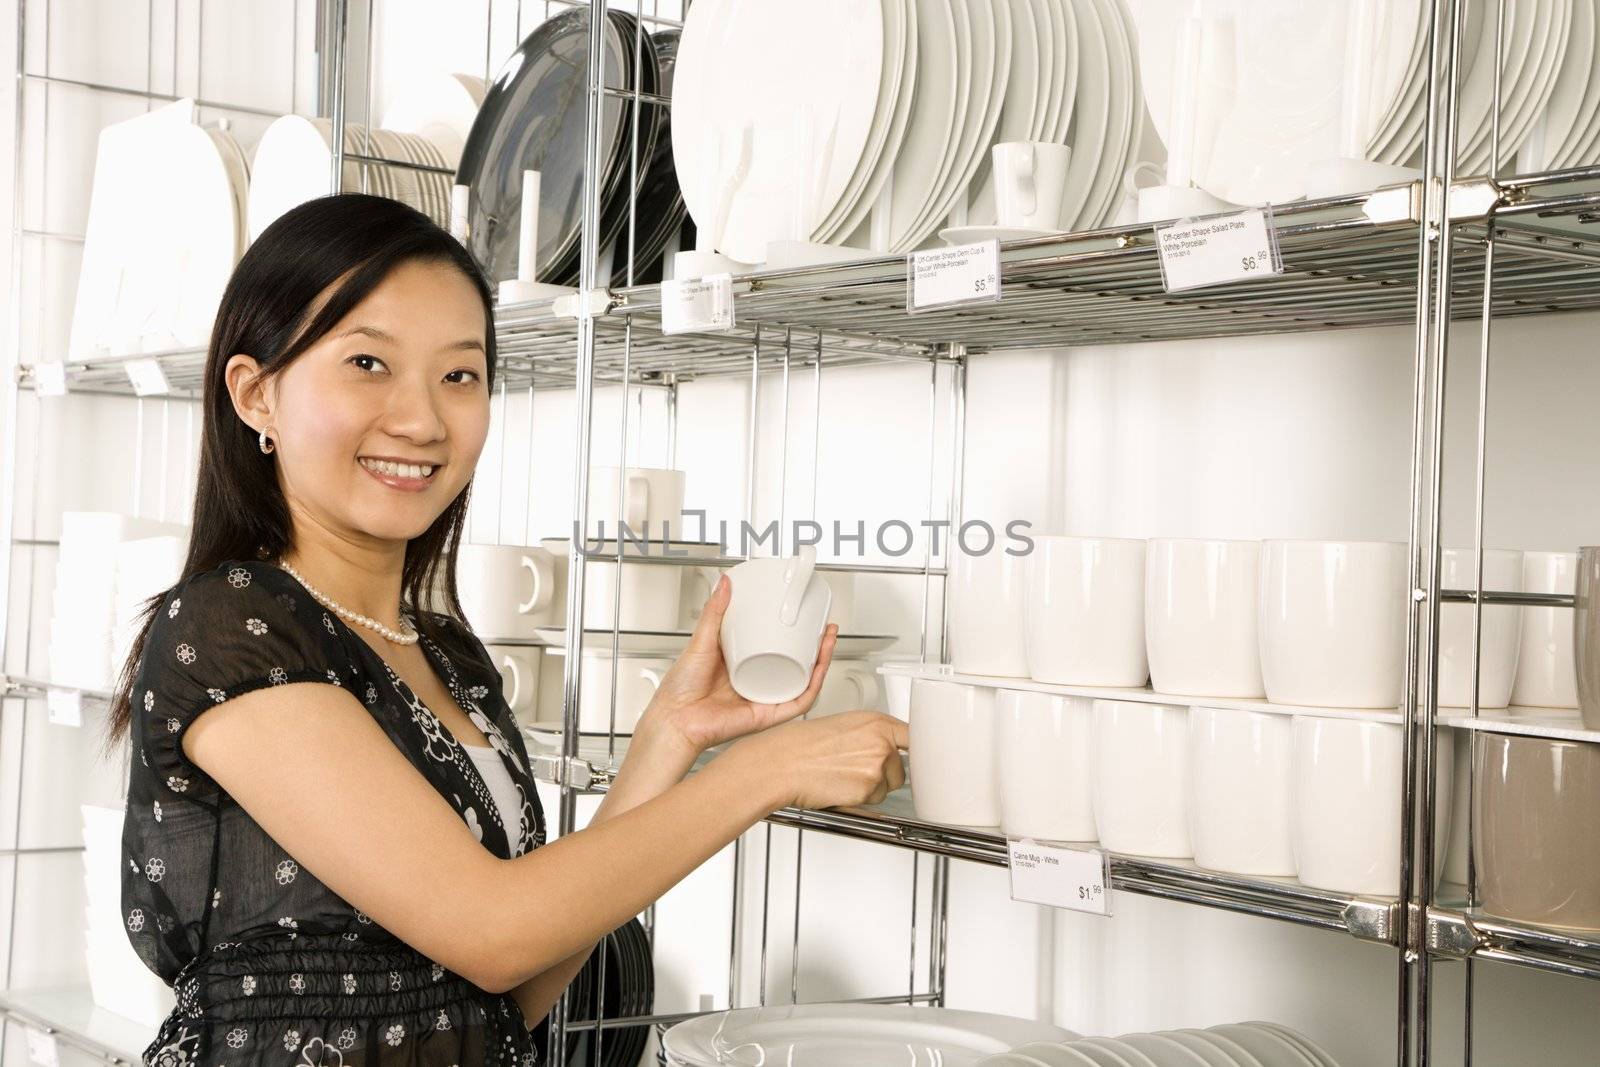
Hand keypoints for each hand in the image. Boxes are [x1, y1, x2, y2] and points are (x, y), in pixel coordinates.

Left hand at [636, 573, 839, 753]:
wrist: (674, 719)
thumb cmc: (680, 690)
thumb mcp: (701, 640)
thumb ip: (714, 612)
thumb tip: (725, 584)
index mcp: (744, 666)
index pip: (778, 648)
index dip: (797, 634)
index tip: (806, 615)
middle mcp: (757, 683)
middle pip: (798, 665)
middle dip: (818, 646)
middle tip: (825, 626)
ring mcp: (765, 699)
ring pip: (804, 682)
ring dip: (822, 662)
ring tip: (828, 639)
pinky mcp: (768, 715)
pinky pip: (798, 702)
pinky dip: (813, 686)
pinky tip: (819, 669)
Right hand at [727, 710, 908, 811]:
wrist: (781, 763)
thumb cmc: (800, 745)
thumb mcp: (842, 725)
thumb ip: (871, 734)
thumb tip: (887, 747)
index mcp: (876, 721)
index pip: (913, 737)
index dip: (913, 750)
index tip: (915, 757)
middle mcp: (881, 741)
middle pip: (901, 767)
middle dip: (884, 774)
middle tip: (855, 769)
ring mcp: (877, 765)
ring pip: (888, 787)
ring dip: (870, 788)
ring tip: (842, 777)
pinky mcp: (868, 789)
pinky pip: (873, 801)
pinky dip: (858, 800)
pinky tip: (838, 787)